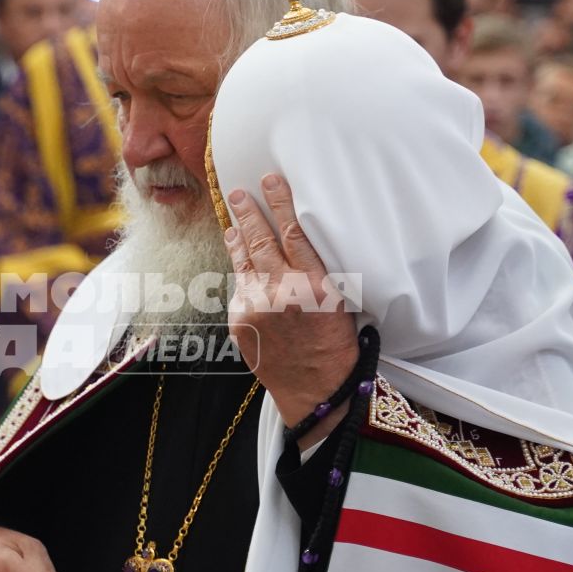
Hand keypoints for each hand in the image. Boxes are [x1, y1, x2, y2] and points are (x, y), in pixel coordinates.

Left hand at [224, 173, 358, 441]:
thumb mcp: (339, 302)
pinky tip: (240, 261)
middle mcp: (282, 292)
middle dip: (249, 211)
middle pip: (261, 240)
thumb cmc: (335, 346)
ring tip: (233, 218)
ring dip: (238, 236)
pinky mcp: (240, 320)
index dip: (281, 203)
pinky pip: (240, 289)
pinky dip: (242, 274)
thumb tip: (296, 242)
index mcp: (314, 284)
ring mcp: (257, 306)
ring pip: (244, 260)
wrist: (315, 389)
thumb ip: (316, 272)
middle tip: (239, 192)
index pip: (294, 232)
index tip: (271, 181)